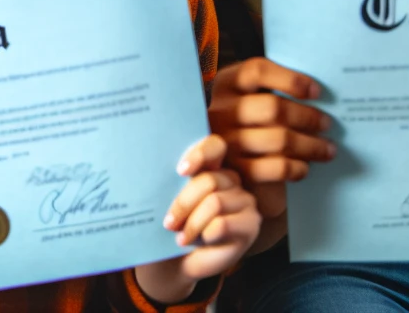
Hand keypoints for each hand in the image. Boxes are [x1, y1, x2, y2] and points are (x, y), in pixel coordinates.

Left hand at [134, 135, 259, 301]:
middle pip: (209, 180)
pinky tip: (198, 242)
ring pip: (215, 202)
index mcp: (211, 167)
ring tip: (181, 237)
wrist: (178, 261)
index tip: (180, 171)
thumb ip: (172, 184)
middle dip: (184, 203)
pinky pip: (223, 224)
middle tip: (168, 223)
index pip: (214, 147)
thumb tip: (157, 172)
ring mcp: (244, 201)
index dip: (199, 155)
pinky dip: (205, 235)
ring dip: (192, 223)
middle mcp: (231, 180)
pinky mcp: (251, 224)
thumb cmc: (172, 227)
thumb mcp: (168, 202)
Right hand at [208, 57, 334, 222]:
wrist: (225, 169)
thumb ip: (274, 90)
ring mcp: (226, 143)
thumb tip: (318, 93)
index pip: (257, 71)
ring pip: (279, 140)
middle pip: (273, 108)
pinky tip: (306, 166)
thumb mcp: (252, 99)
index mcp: (226, 85)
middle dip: (307, 116)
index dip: (291, 79)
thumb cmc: (251, 126)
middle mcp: (221, 111)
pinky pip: (276, 167)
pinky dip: (297, 168)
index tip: (317, 91)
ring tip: (327, 148)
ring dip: (311, 145)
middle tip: (326, 123)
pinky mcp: (236, 171)